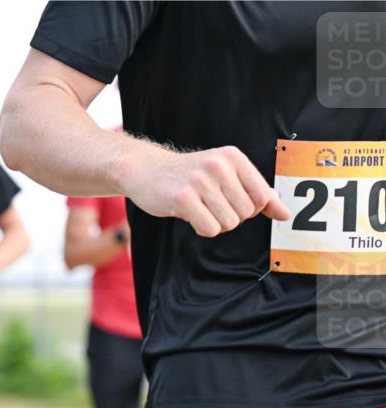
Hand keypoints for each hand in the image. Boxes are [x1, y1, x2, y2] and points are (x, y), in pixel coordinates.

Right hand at [123, 145, 290, 237]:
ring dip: (214, 224)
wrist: (144, 170)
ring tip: (198, 208)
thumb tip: (285, 214)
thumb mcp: (224, 175)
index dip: (249, 209)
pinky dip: (201, 228)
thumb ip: (257, 193)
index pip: (263, 197)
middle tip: (209, 205)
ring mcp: (200, 181)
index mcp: (233, 157)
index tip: (229, 202)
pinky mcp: (183, 198)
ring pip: (229, 223)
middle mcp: (219, 166)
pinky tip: (189, 215)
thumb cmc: (186, 175)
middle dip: (230, 217)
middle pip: (246, 213)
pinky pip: (210, 229)